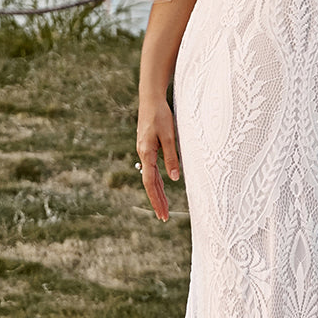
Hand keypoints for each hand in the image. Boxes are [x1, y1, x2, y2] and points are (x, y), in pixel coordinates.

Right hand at [136, 97, 180, 221]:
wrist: (150, 99)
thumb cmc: (161, 115)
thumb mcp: (168, 136)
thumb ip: (171, 157)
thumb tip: (174, 178)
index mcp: (146, 153)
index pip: (150, 182)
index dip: (156, 199)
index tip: (162, 213)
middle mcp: (143, 155)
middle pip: (149, 183)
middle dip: (157, 200)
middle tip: (163, 217)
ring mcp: (144, 152)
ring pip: (150, 177)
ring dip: (157, 192)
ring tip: (163, 207)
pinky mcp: (147, 148)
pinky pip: (151, 169)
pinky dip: (156, 180)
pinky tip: (162, 185)